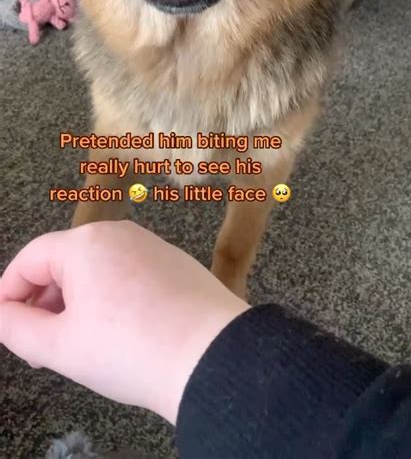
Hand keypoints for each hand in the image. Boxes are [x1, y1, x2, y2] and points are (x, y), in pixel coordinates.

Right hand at [0, 221, 248, 422]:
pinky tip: (116, 334)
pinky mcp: (173, 262)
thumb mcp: (60, 347)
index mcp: (84, 244)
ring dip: (76, 301)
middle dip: (44, 301)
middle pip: (63, 261)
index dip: (9, 293)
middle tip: (37, 344)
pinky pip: (126, 273)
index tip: (4, 323)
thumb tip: (1, 315)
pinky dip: (109, 298)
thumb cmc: (132, 348)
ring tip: (77, 344)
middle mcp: (118, 234)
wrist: (211, 356)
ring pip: (96, 269)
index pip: (29, 259)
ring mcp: (149, 245)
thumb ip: (17, 328)